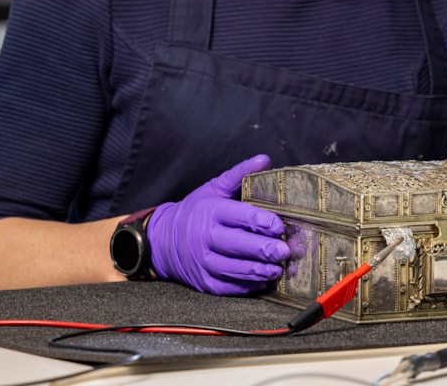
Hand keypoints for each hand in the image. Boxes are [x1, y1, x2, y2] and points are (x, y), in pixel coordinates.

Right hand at [147, 154, 289, 295]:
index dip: (260, 221)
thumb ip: (240, 175)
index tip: (279, 226)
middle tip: (284, 251)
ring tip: (277, 270)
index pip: (238, 216)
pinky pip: (226, 287)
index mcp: (211, 212)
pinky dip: (245, 286)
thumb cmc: (196, 210)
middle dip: (262, 249)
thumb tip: (264, 159)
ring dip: (256, 271)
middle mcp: (206, 238)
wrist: (162, 240)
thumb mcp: (214, 188)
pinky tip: (263, 282)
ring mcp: (203, 262)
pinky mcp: (203, 281)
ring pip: (232, 269)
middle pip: (236, 245)